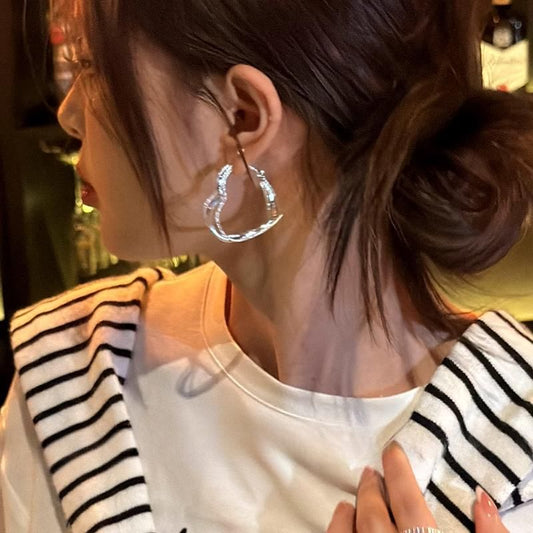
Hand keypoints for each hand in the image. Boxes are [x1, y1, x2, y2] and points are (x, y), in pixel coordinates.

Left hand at [326, 442, 508, 532]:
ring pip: (350, 532)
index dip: (398, 471)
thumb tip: (481, 497)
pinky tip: (341, 516)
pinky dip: (336, 529)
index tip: (392, 449)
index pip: (407, 501)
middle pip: (374, 515)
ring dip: (350, 512)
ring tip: (353, 498)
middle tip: (371, 473)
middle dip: (372, 490)